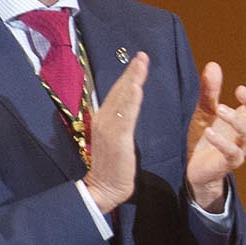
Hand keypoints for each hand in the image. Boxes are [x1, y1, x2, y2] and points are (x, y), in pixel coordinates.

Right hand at [83, 51, 148, 212]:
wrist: (102, 189)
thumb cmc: (113, 167)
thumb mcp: (117, 141)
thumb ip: (121, 124)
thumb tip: (129, 110)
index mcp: (105, 120)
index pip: (118, 95)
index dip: (128, 77)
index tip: (139, 61)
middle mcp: (104, 120)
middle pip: (119, 91)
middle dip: (132, 72)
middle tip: (142, 55)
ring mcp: (109, 128)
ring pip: (122, 99)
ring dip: (133, 79)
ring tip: (142, 63)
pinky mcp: (117, 139)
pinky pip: (126, 116)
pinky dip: (132, 100)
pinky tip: (138, 88)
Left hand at [185, 61, 245, 211]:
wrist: (195, 168)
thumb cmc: (204, 138)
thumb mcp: (204, 111)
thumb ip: (210, 92)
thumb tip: (213, 65)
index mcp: (244, 119)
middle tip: (239, 89)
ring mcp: (240, 148)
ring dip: (236, 119)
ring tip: (220, 109)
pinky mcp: (229, 163)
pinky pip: (231, 152)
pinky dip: (221, 142)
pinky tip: (209, 132)